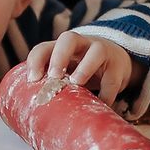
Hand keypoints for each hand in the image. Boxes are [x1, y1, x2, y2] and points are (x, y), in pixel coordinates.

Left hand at [25, 32, 139, 106]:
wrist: (115, 61)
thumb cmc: (80, 69)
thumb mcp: (66, 72)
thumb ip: (52, 83)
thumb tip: (32, 111)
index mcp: (62, 48)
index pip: (44, 47)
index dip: (36, 61)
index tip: (33, 79)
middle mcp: (81, 44)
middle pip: (69, 39)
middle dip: (59, 56)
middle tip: (54, 76)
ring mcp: (102, 52)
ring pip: (96, 52)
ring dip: (85, 68)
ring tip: (76, 84)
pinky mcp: (117, 67)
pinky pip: (112, 79)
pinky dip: (106, 94)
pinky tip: (99, 105)